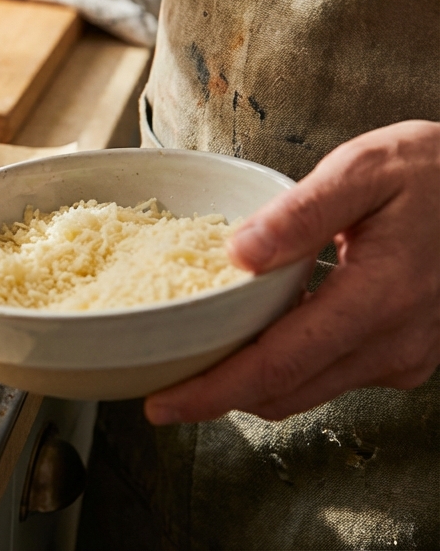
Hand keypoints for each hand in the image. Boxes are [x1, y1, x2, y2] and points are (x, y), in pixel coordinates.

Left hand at [145, 120, 439, 423]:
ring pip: (307, 390)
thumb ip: (300, 212)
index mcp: (379, 299)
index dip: (214, 392)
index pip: (279, 365)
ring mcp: (405, 356)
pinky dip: (287, 365)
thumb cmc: (435, 170)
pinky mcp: (406, 357)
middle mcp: (395, 343)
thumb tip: (238, 253)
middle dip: (219, 394)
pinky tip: (257, 332)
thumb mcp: (365, 169)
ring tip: (198, 355)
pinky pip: (331, 375)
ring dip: (251, 382)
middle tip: (161, 383)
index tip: (162, 405)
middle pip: (286, 392)